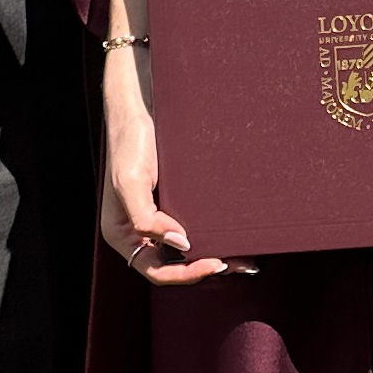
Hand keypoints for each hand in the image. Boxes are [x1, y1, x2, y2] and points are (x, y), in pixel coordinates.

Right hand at [98, 0, 239, 285]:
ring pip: (192, 246)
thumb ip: (147, 218)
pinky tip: (241, 226)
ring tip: (249, 253)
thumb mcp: (131, 179)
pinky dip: (219, 227)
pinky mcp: (177, 195)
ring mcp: (160, 213)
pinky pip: (199, 221)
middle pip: (178, 263)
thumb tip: (181, 243)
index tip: (216, 263)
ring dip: (219, 251)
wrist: (142, 98)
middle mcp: (141, 229)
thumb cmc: (131, 138)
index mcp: (123, 233)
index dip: (187, 275)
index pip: (157, 271)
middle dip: (210, 266)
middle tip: (245, 263)